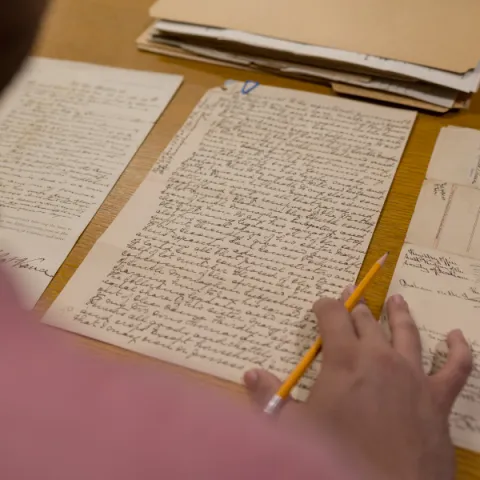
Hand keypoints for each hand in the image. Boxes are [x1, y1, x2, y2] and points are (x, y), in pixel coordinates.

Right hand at [244, 290, 471, 479]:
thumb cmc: (336, 456)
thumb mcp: (295, 428)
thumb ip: (269, 396)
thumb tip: (248, 374)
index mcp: (344, 359)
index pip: (332, 316)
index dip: (325, 306)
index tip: (320, 305)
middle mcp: (380, 357)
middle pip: (367, 322)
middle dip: (356, 309)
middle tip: (353, 297)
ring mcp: (412, 375)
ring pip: (407, 332)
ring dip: (400, 314)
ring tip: (396, 300)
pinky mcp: (438, 397)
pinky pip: (456, 367)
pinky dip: (459, 349)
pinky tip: (457, 336)